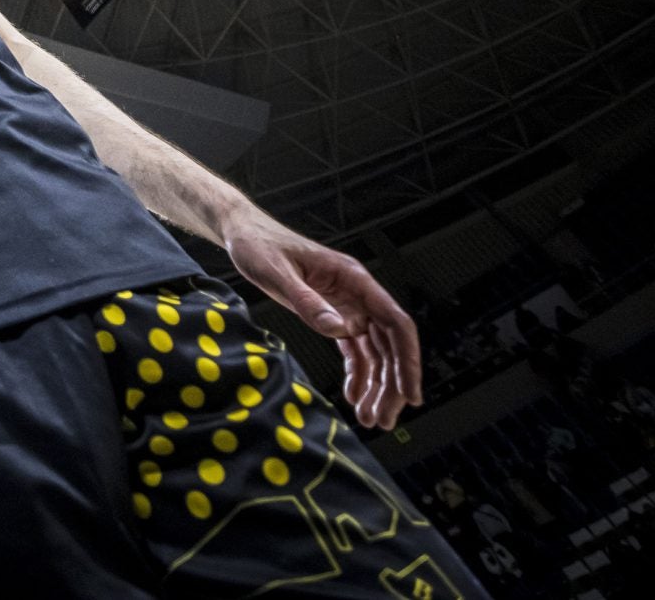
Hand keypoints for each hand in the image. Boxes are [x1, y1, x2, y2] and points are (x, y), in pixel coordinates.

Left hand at [224, 212, 423, 430]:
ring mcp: (348, 306)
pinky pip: (354, 350)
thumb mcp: (277, 272)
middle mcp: (357, 294)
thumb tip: (340, 330)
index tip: (410, 394)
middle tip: (384, 420)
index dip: (407, 360)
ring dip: (377, 385)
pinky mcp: (333, 315)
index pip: (395, 322)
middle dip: (392, 384)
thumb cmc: (260, 246)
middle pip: (389, 344)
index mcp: (353, 278)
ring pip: (375, 351)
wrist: (244, 235)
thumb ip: (308, 301)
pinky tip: (354, 397)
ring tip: (371, 418)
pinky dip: (358, 375)